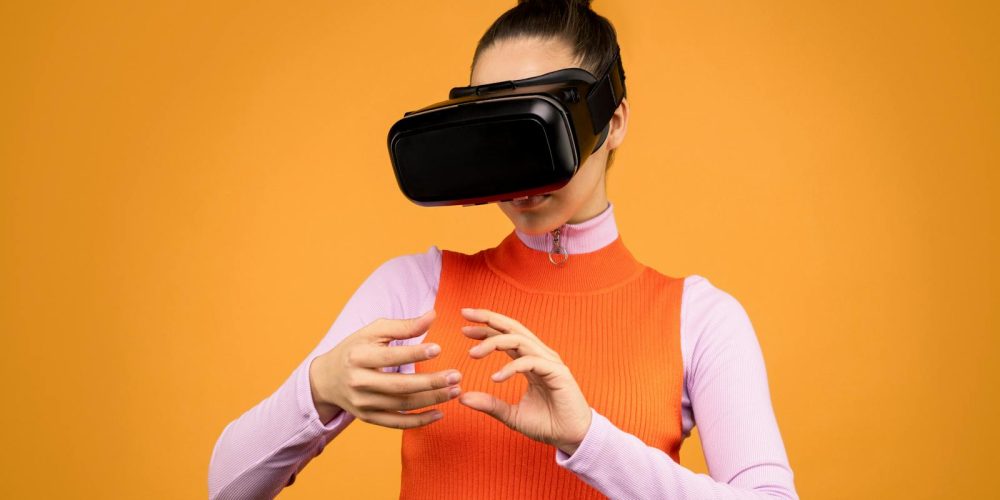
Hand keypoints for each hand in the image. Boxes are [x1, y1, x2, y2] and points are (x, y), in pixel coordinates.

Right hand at [308, 309, 463, 428]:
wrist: (327, 379)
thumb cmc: (356, 348)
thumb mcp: (373, 331)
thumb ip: (404, 325)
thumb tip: (433, 315)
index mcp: (359, 356)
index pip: (390, 356)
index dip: (415, 353)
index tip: (439, 348)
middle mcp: (359, 382)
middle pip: (399, 385)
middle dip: (431, 382)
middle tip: (456, 376)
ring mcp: (363, 403)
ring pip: (402, 404)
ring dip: (432, 400)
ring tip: (455, 390)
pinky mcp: (368, 417)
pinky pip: (397, 422)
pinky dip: (419, 421)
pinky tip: (440, 413)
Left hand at [456, 307, 591, 454]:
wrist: (571, 438)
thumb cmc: (547, 424)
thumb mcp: (511, 415)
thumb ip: (490, 404)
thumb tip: (463, 398)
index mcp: (529, 360)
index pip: (506, 336)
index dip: (486, 328)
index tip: (464, 328)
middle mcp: (539, 355)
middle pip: (512, 328)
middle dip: (489, 318)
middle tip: (465, 314)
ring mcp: (549, 362)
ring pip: (519, 340)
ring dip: (494, 342)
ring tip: (472, 353)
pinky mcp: (557, 373)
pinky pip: (530, 362)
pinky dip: (511, 367)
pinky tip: (495, 378)